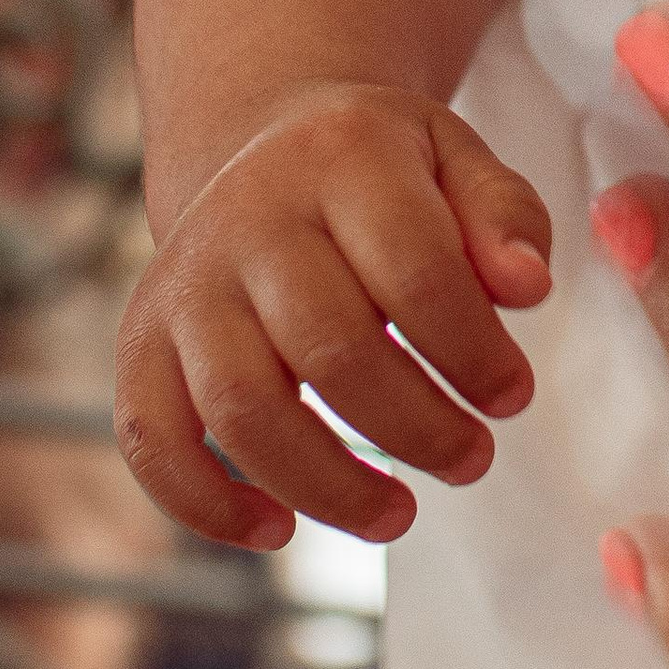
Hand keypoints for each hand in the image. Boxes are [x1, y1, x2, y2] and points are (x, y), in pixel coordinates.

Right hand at [115, 86, 552, 547]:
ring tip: (397, 515)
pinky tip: (278, 531)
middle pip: (329, 348)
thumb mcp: (456, 156)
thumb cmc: (381, 167)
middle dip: (415, 427)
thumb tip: (528, 289)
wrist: (264, 137)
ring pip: (240, 406)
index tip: (512, 398)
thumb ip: (505, 215)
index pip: (414, 269)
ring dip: (325, 483)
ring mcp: (186, 281)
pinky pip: (150, 437)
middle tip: (471, 461)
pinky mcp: (140, 338)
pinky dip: (204, 503)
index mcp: (342, 156)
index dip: (471, 349)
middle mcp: (250, 217)